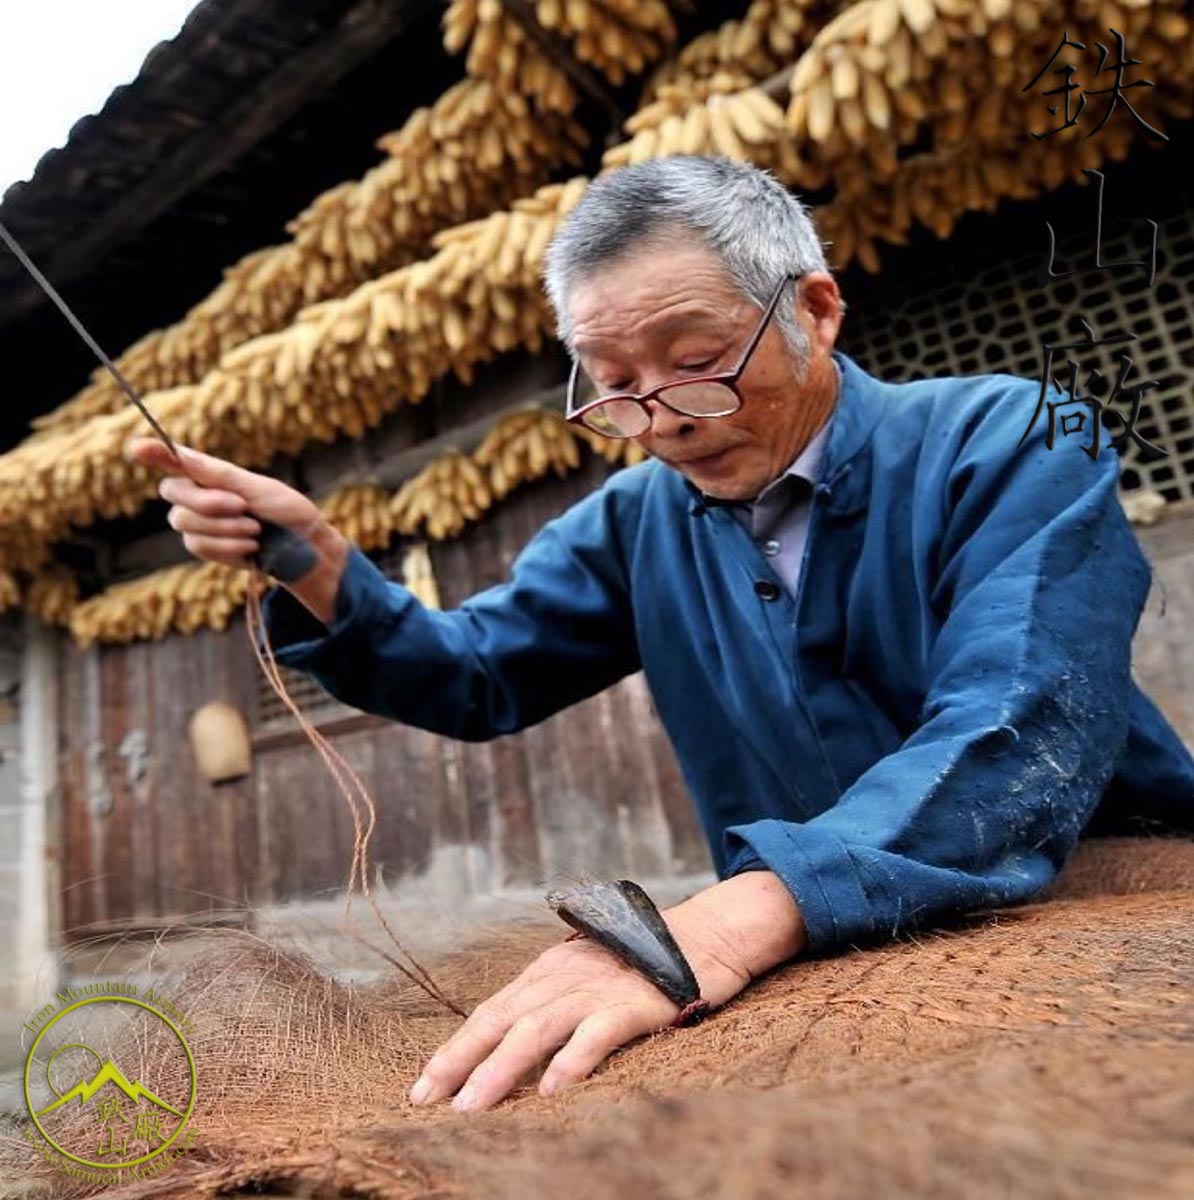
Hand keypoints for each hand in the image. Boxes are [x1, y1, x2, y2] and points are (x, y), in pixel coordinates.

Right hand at [126, 437, 348, 623]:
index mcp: (208, 473)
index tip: (137, 447)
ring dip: (226, 527)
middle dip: (209, 502)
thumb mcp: (255, 486)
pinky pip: (198, 545)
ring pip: (185, 522)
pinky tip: (250, 545)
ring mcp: (196, 522)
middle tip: (243, 506)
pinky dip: (228, 545)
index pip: (173, 459)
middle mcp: (194, 495)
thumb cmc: (283, 510)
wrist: (300, 547)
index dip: (154, 452)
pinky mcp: (203, 547)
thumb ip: (215, 473)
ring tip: (255, 528)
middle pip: (173, 493)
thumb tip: (177, 452)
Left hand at [410, 871, 806, 1112]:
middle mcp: (563, 978)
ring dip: (500, 1069)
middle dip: (460, 1060)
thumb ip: (552, 1001)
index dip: (455, 1048)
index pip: (490, 1012)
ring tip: (471, 1107)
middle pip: (500, 1020)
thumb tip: (512, 1043)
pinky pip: (596, 1034)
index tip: (423, 1084)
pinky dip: (572, 1062)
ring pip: (536, 1030)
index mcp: (547, 972)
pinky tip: (552, 1092)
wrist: (706, 934)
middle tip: (427, 1100)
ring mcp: (597, 988)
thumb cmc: (643, 962)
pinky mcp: (634, 1002)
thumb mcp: (586, 974)